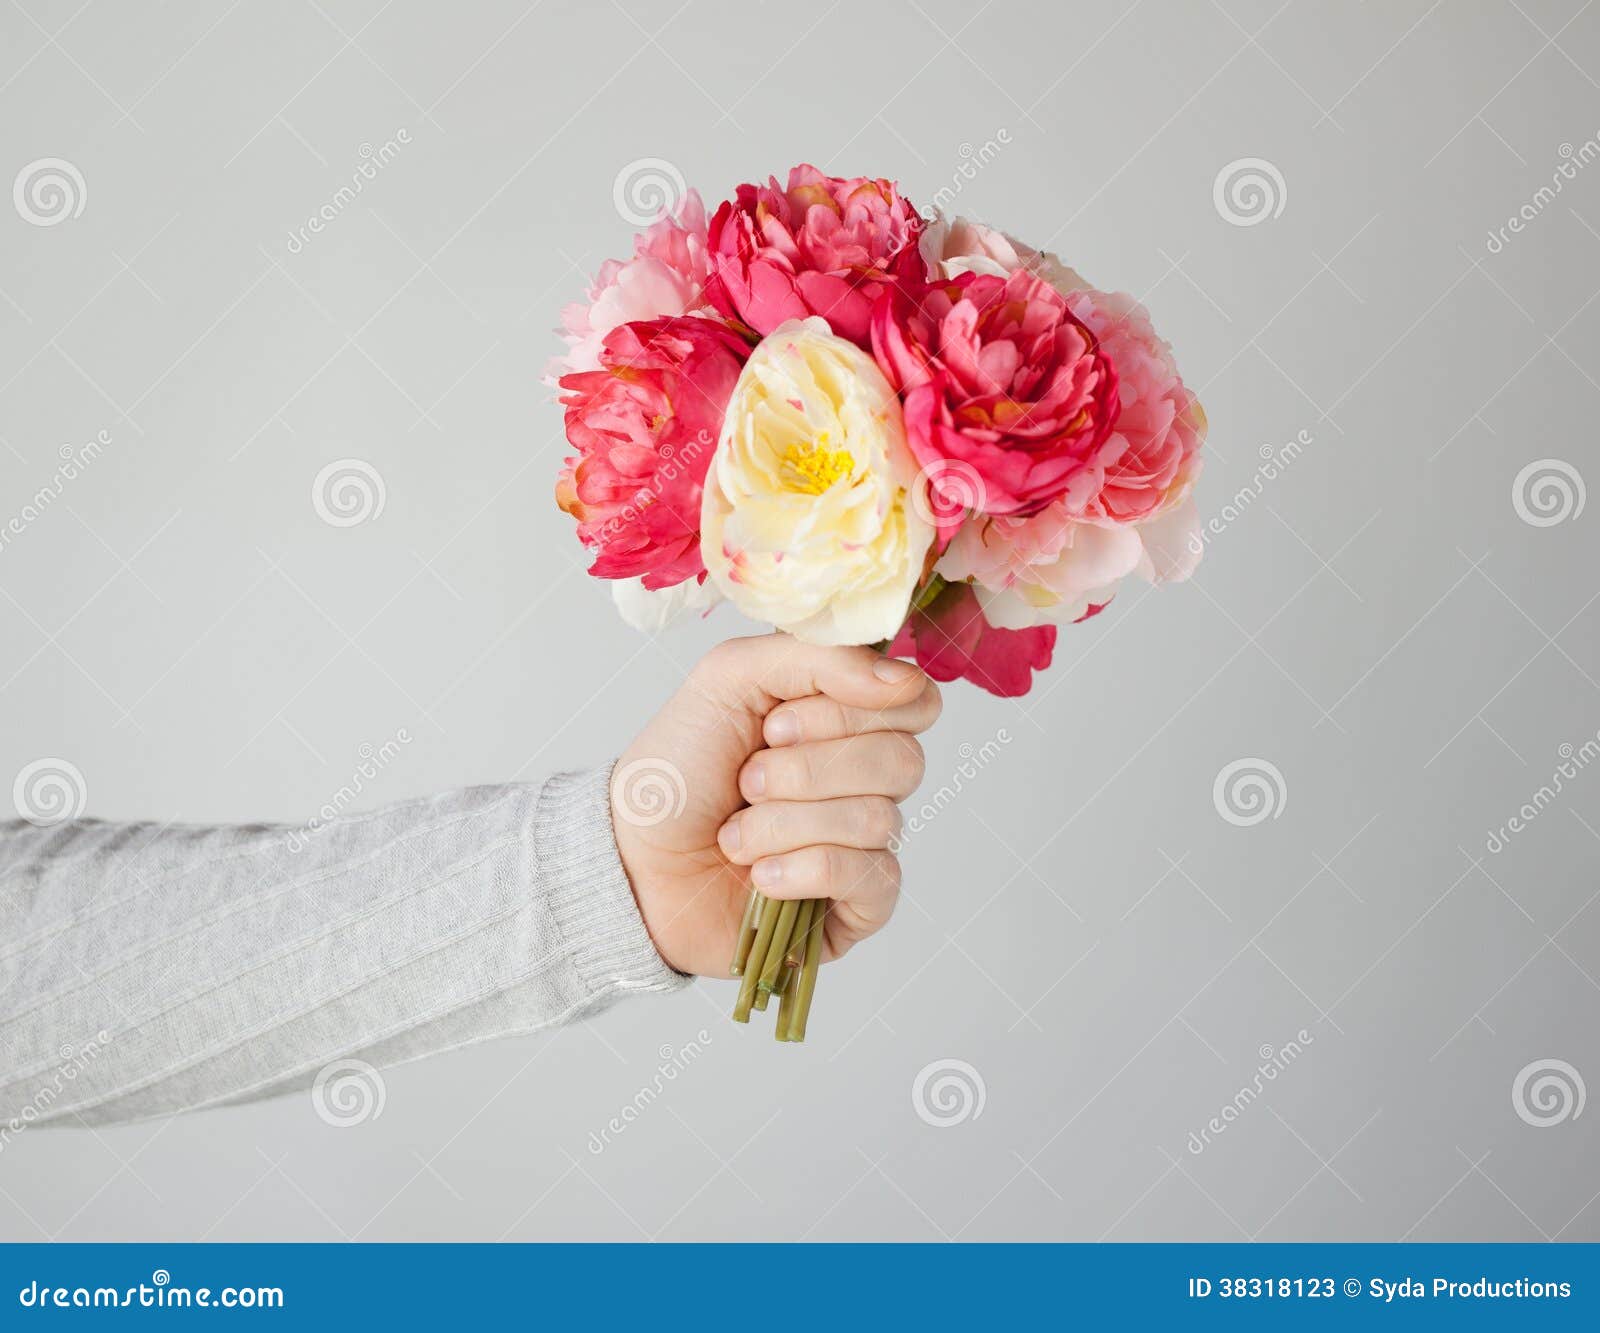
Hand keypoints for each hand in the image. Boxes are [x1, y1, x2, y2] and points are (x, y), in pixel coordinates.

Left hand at [610, 633, 940, 975]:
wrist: (630, 861)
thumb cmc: (677, 769)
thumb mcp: (729, 678)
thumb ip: (818, 657)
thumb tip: (903, 681)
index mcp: (846, 718)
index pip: (914, 703)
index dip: (850, 711)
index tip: (776, 723)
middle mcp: (864, 780)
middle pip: (904, 762)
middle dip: (808, 770)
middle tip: (747, 779)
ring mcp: (864, 845)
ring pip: (879, 821)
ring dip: (786, 824)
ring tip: (735, 834)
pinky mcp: (855, 907)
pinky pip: (874, 879)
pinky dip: (806, 871)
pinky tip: (761, 878)